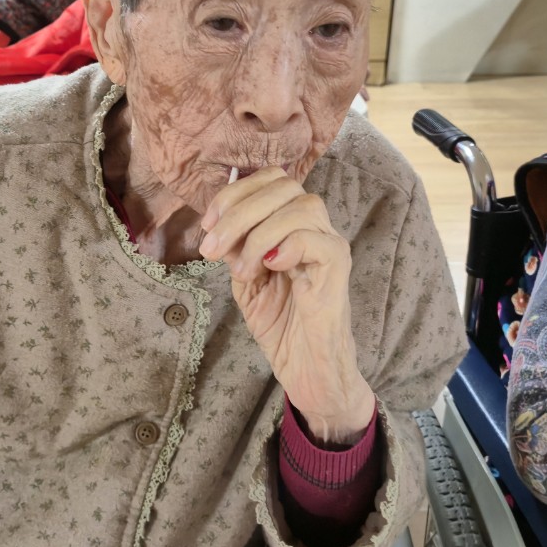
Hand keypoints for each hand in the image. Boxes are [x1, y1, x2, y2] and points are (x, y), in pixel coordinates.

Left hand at [199, 166, 375, 443]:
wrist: (305, 368)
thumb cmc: (279, 323)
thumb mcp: (245, 277)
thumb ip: (235, 245)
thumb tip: (216, 220)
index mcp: (291, 223)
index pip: (271, 179)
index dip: (235, 192)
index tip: (207, 223)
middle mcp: (315, 227)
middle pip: (284, 186)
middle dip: (238, 212)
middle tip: (212, 248)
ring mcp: (329, 245)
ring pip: (302, 206)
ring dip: (259, 233)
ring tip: (242, 269)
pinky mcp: (338, 269)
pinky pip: (316, 239)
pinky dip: (285, 246)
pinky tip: (269, 268)